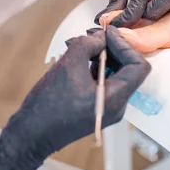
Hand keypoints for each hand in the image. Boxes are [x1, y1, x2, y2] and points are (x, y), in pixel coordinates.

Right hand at [0, 26, 150, 169]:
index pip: (139, 66)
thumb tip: (101, 36)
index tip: (107, 34)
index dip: (125, 44)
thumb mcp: (68, 64)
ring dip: (102, 55)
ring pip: (115, 73)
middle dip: (112, 47)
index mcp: (115, 99)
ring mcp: (107, 107)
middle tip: (93, 35)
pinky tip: (78, 57)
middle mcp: (117, 105)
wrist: (31, 135)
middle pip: (128, 68)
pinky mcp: (96, 107)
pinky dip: (94, 66)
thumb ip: (88, 44)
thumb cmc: (48, 105)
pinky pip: (103, 81)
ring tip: (81, 44)